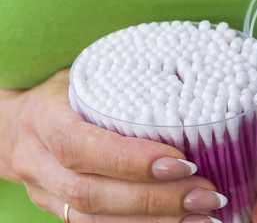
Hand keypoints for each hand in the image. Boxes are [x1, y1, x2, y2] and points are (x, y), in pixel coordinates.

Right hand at [0, 69, 225, 222]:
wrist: (18, 125)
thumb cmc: (62, 95)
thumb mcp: (85, 80)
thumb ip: (123, 91)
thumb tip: (186, 101)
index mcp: (42, 118)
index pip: (80, 146)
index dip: (130, 160)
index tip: (182, 162)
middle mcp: (37, 161)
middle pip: (91, 192)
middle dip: (155, 198)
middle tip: (205, 194)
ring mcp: (44, 191)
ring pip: (95, 218)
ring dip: (154, 221)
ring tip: (203, 216)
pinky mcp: (58, 208)